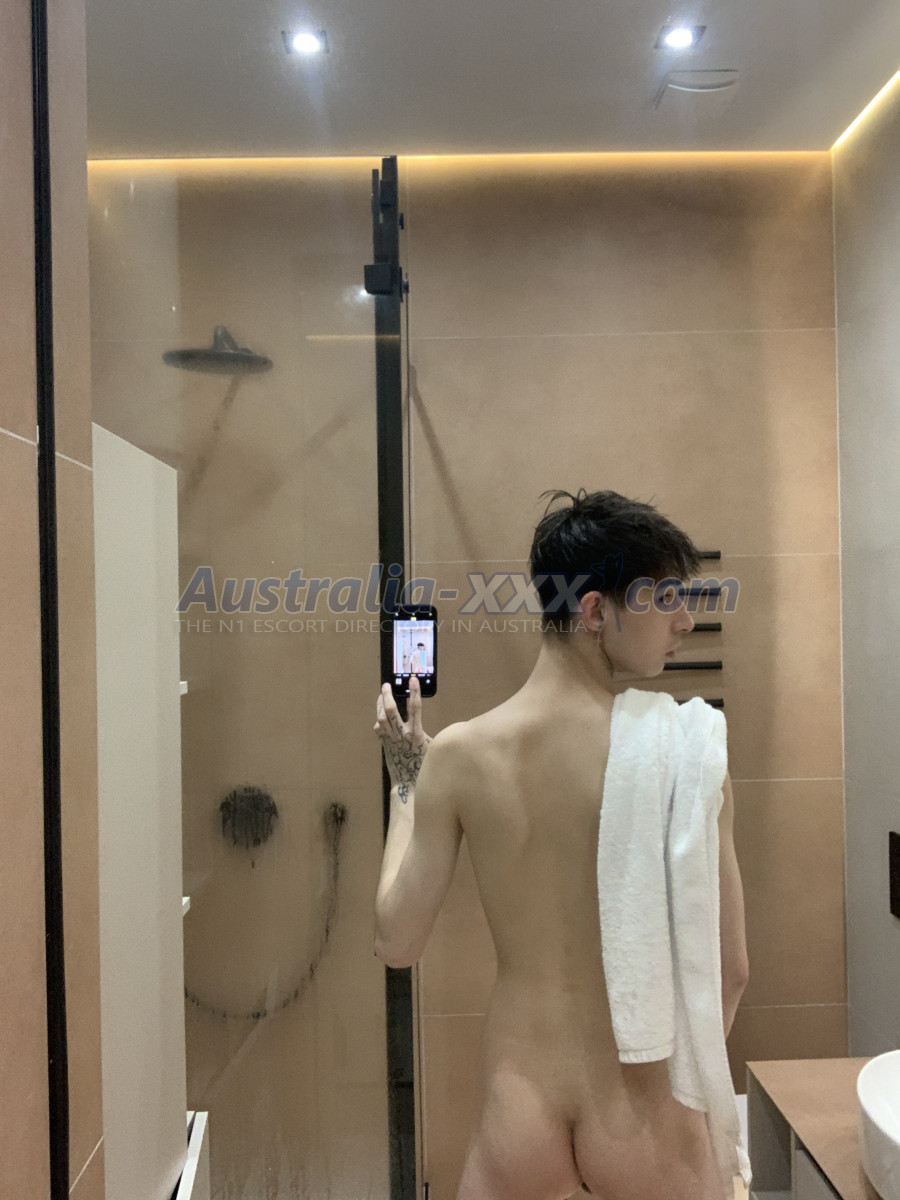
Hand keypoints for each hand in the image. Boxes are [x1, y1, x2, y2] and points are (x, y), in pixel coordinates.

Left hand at [374, 676, 431, 794]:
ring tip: (381, 695)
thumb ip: (424, 733)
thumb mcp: (431, 748)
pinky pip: (378, 729)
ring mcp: (391, 739)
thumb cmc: (425, 767)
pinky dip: (378, 721)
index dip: (414, 691)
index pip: (415, 707)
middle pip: (391, 709)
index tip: (412, 679)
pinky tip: (380, 718)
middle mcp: (402, 734)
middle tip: (386, 685)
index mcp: (416, 733)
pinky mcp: (385, 745)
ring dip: (380, 704)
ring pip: (381, 717)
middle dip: (387, 695)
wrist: (409, 784)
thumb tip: (419, 725)